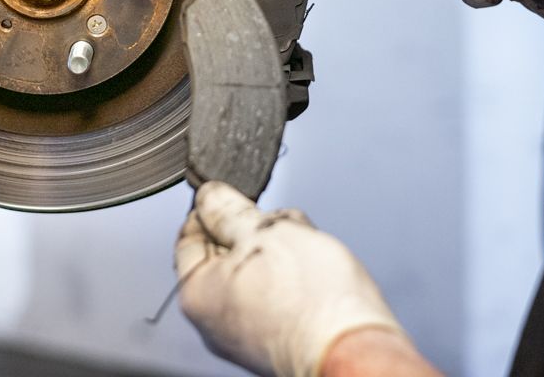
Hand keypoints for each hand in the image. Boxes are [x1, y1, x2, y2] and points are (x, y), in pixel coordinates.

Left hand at [175, 182, 407, 376]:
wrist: (355, 347)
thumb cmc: (310, 300)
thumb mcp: (263, 230)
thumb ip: (227, 209)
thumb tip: (208, 197)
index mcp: (198, 296)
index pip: (188, 238)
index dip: (210, 210)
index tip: (228, 196)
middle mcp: (216, 322)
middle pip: (225, 254)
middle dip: (254, 229)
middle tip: (278, 221)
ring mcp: (246, 334)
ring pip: (255, 270)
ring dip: (278, 248)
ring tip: (305, 244)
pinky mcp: (276, 338)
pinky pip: (274, 294)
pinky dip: (292, 275)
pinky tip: (314, 267)